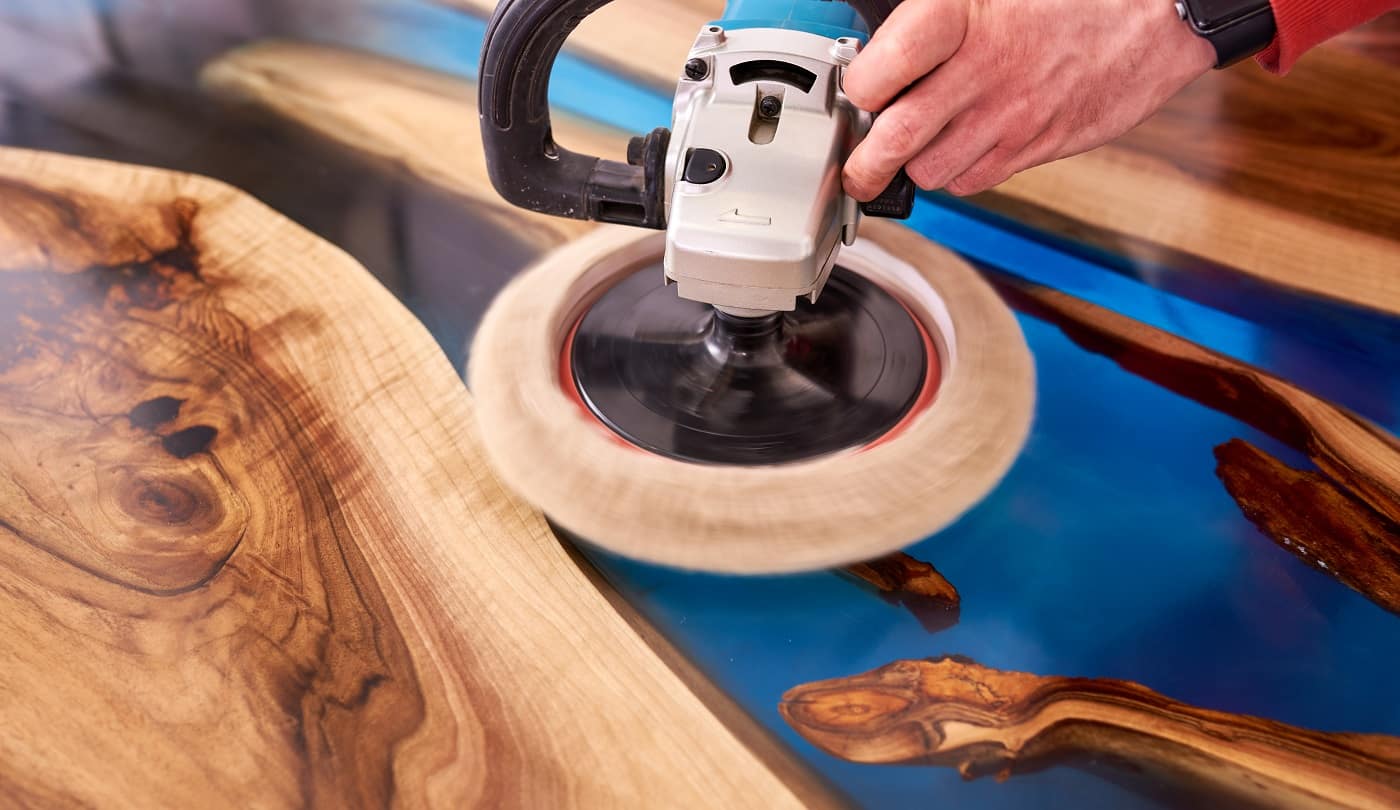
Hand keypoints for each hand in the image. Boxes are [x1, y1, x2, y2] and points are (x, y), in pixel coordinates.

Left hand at [842, 0, 1215, 199]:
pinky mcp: (1036, 146)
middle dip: (863, 166)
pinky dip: (958, 174)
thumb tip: (883, 49)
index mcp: (959, 18)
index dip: (859, 90)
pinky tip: (962, 149)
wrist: (1155, 14)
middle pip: (895, 139)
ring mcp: (1009, 116)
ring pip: (931, 169)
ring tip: (915, 151)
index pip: (878, 73)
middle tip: (856, 169)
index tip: (858, 93)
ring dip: (915, 167)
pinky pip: (973, 180)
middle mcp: (981, 72)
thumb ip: (933, 19)